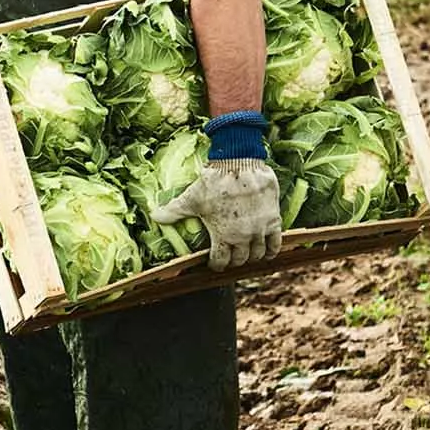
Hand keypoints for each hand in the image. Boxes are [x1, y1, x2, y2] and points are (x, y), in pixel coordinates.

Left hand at [153, 159, 281, 270]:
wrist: (240, 164)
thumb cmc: (214, 182)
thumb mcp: (191, 198)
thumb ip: (174, 211)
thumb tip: (154, 216)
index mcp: (223, 237)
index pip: (220, 262)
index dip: (216, 264)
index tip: (214, 263)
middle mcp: (243, 237)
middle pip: (240, 260)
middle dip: (234, 260)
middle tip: (230, 256)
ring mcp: (260, 230)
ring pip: (257, 254)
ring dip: (252, 256)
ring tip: (247, 254)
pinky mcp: (273, 220)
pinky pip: (275, 243)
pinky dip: (271, 250)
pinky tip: (267, 251)